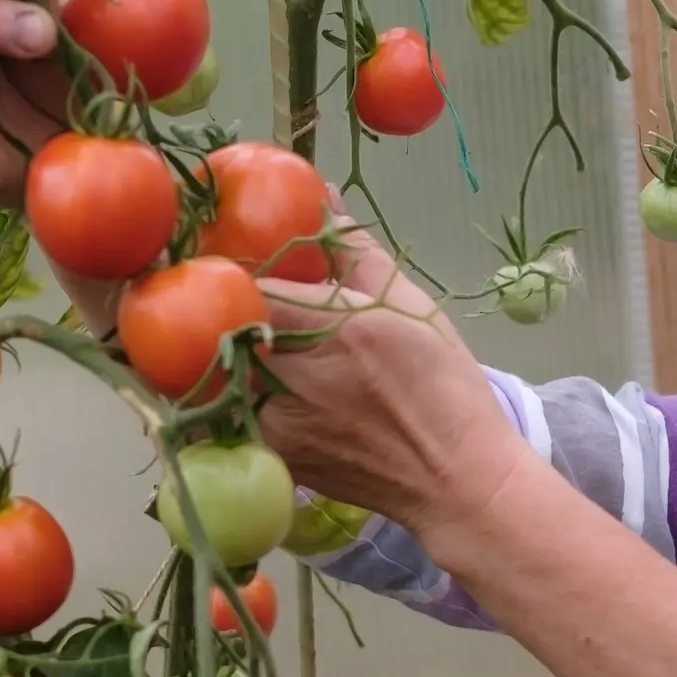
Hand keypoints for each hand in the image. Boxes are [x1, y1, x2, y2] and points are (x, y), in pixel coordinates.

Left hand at [253, 228, 537, 542]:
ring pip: (222, 373)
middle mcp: (295, 376)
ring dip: (225, 354)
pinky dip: (235, 397)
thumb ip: (354, 250)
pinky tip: (257, 388)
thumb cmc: (443, 386)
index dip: (234, 269)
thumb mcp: (410, 305)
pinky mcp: (273, 457)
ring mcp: (277, 423)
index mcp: (332, 328)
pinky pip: (234, 415)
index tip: (236, 262)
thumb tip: (321, 196)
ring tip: (241, 345)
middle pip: (223, 328)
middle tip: (229, 300)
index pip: (246, 284)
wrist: (455, 479)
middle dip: (224, 311)